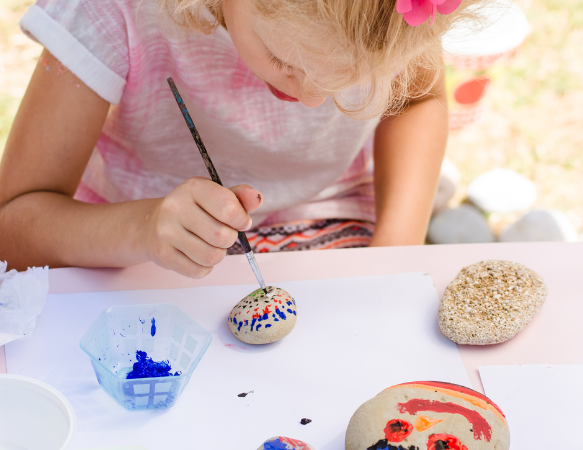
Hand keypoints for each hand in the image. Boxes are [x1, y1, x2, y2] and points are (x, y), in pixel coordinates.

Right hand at [142, 177, 262, 277]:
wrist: (152, 224)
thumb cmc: (193, 210)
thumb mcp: (215, 197)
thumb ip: (239, 198)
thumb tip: (257, 198)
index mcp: (193, 188)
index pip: (228, 208)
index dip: (242, 220)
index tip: (240, 222)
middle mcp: (175, 207)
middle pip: (222, 236)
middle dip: (229, 239)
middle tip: (221, 234)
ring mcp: (166, 232)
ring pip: (212, 257)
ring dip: (218, 254)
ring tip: (208, 244)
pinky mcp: (162, 254)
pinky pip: (199, 271)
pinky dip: (205, 267)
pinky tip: (195, 254)